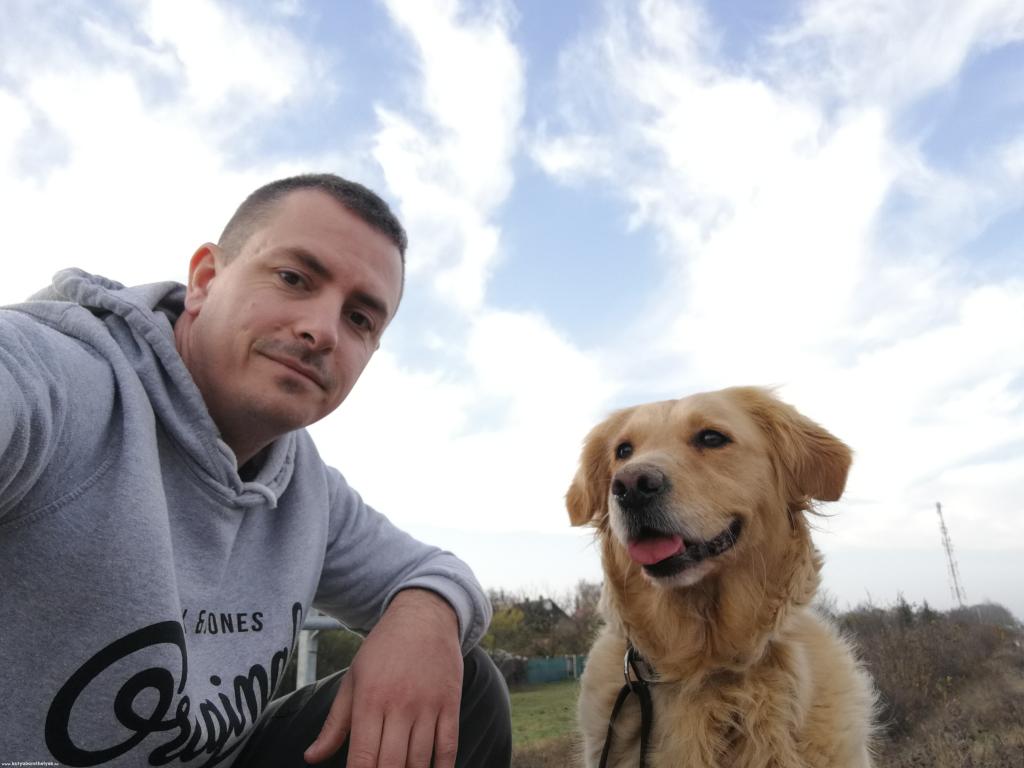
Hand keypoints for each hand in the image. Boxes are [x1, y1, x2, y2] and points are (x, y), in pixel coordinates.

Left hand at [304, 589, 463, 766]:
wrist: (424, 616)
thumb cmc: (383, 649)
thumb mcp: (353, 678)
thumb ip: (335, 723)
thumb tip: (312, 758)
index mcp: (369, 700)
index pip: (362, 758)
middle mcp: (399, 705)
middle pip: (391, 765)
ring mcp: (428, 706)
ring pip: (420, 761)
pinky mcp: (450, 704)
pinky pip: (448, 747)